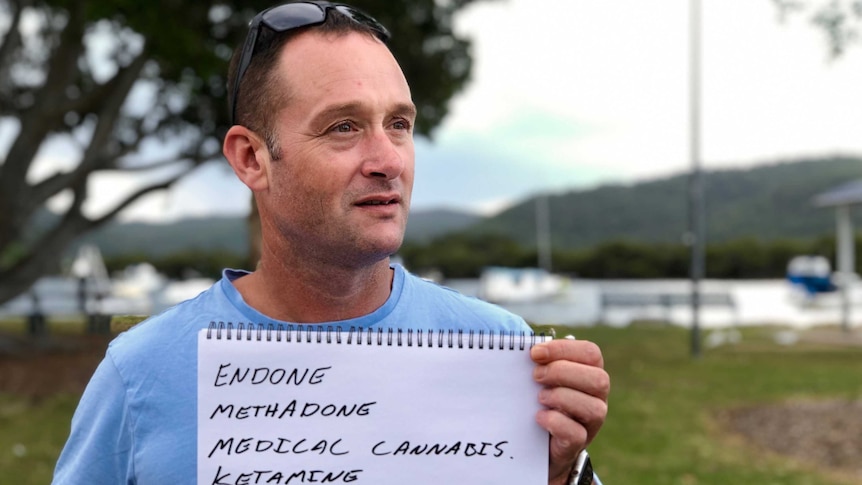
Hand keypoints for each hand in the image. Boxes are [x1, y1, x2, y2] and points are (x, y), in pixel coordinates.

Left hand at [531, 338, 608, 484]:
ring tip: (539, 398)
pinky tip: (539, 417)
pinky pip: (576, 434)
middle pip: (599, 379)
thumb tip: (530, 349)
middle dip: (562, 372)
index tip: (535, 353)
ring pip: (594, 408)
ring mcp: (590, 423)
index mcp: (590, 373)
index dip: (564, 349)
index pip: (591, 353)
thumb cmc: (540, 399)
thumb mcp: (541, 377)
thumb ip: (540, 362)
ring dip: (561, 397)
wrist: (534, 440)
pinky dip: (556, 421)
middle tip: (536, 376)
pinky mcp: (577, 444)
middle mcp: (597, 397)